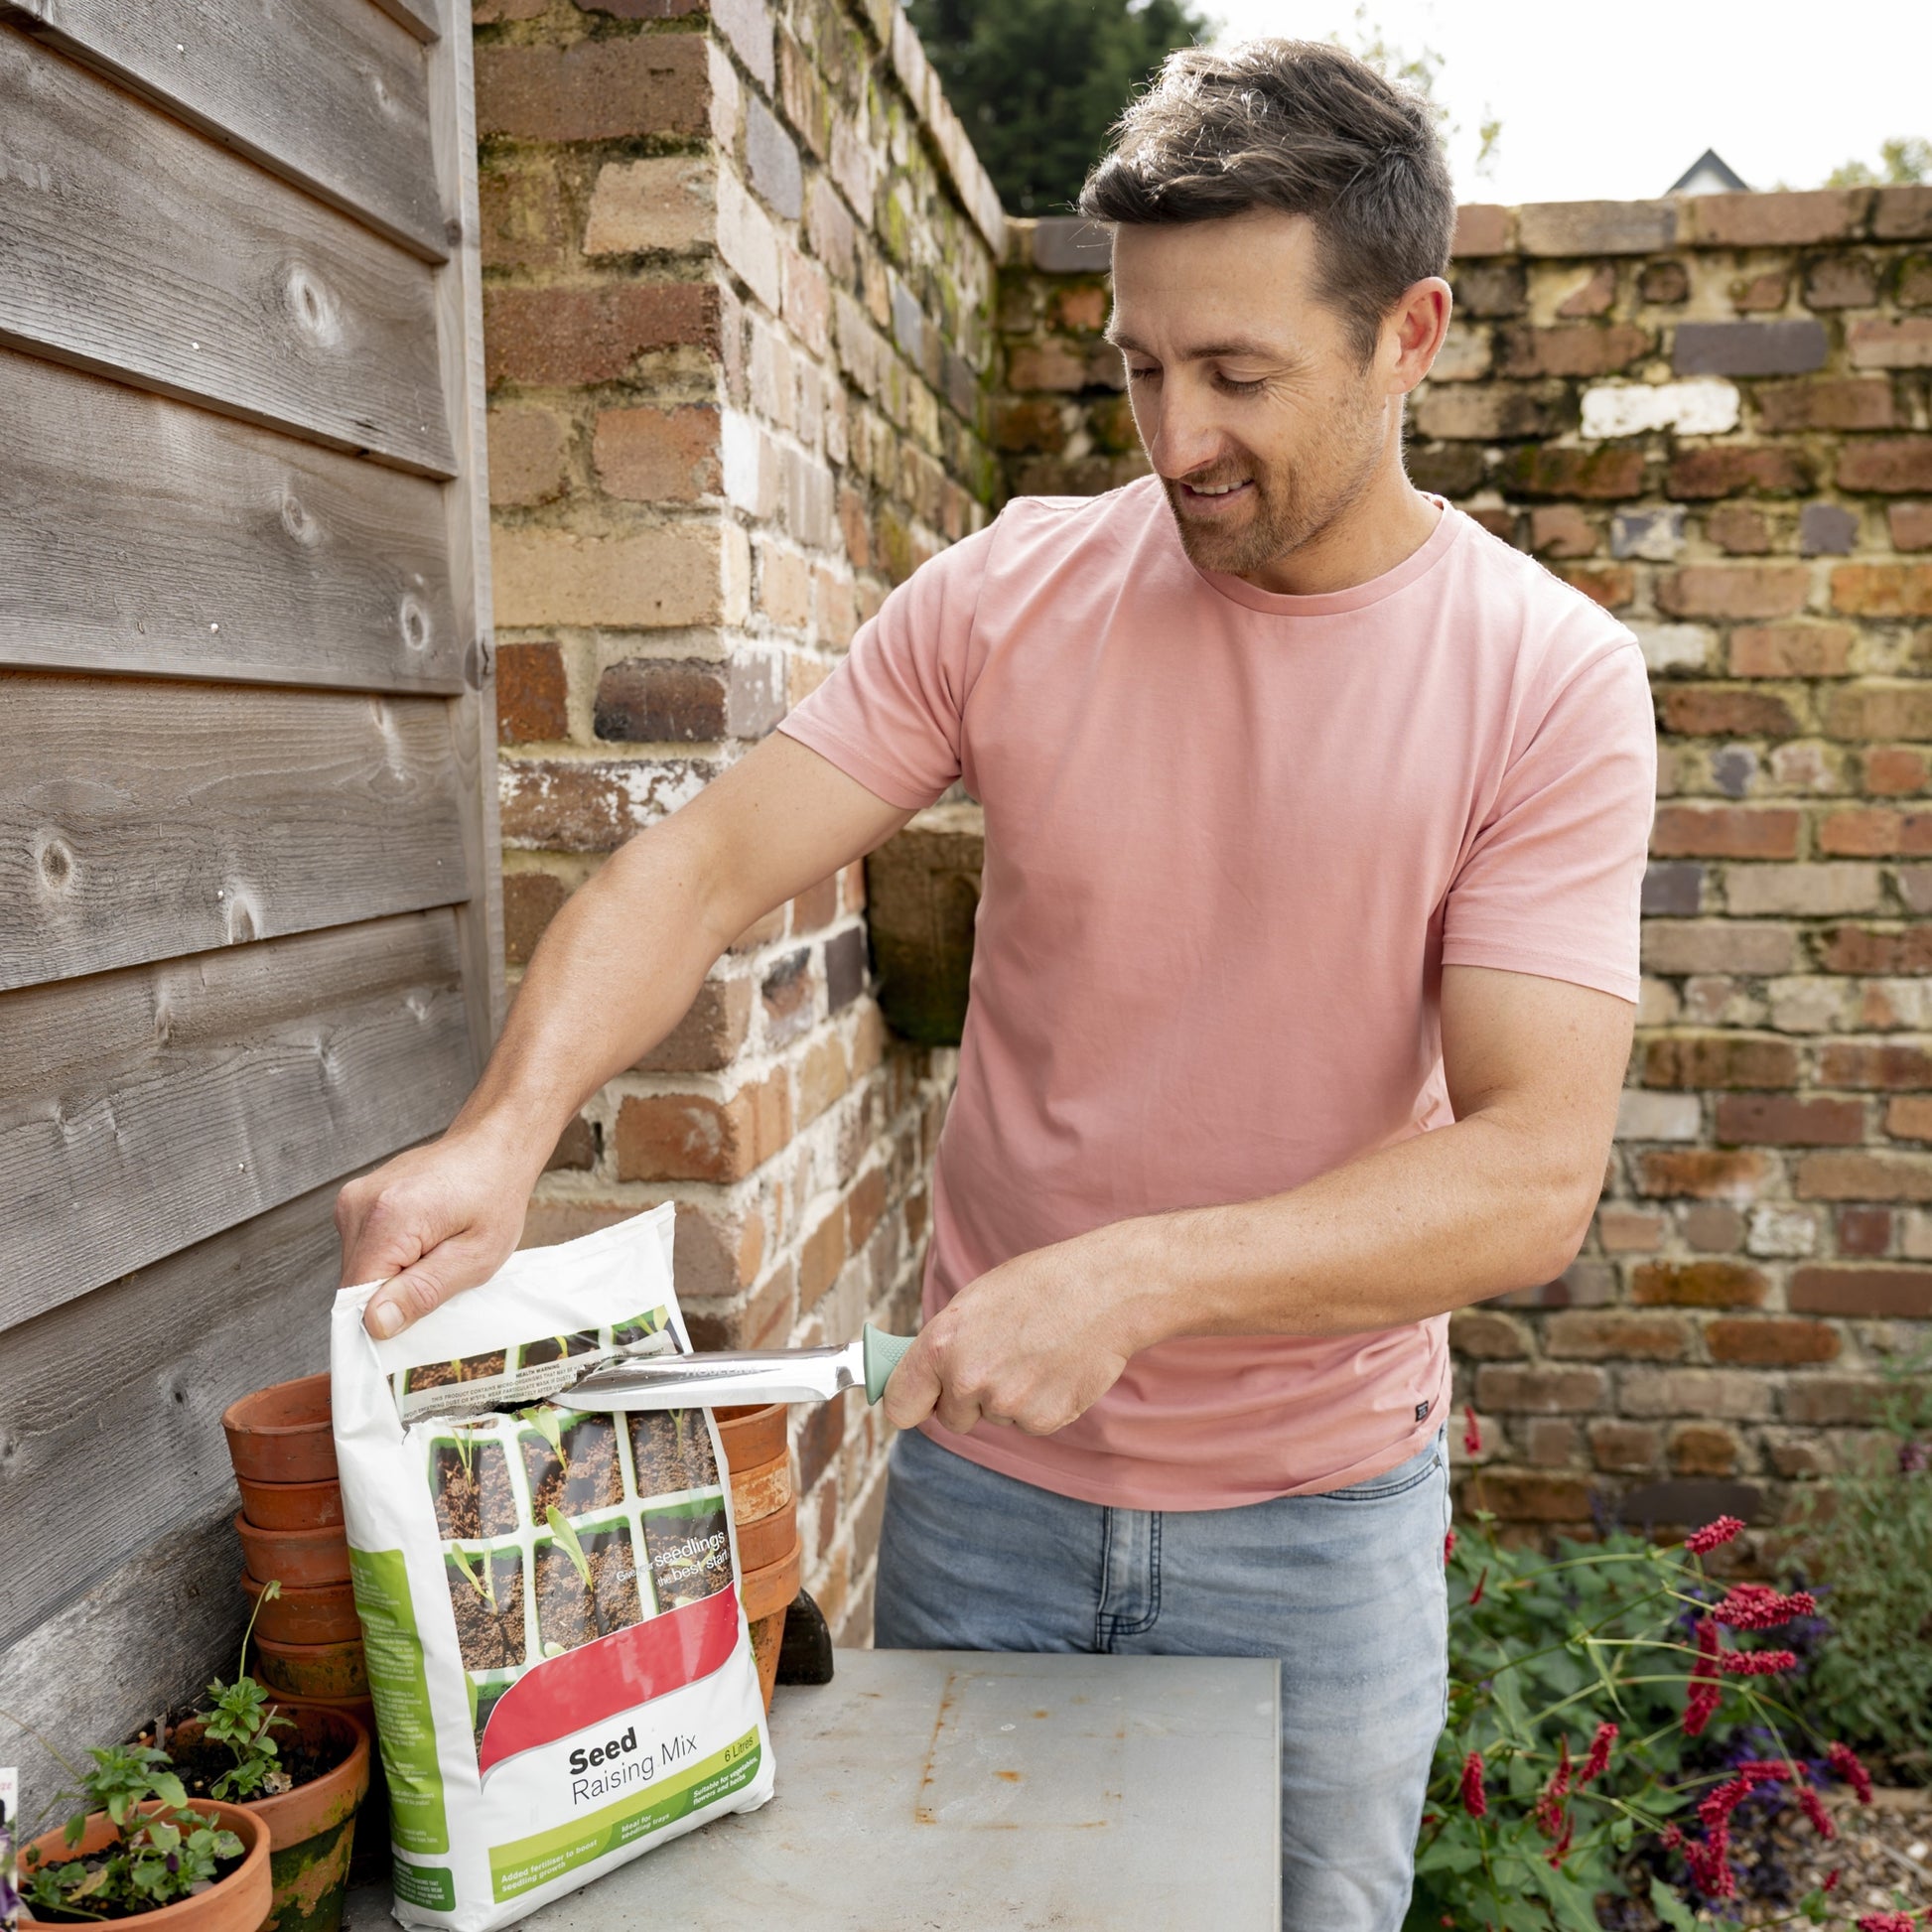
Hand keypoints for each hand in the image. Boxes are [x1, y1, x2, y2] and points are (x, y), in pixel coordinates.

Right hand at [335, 1121, 544, 1338]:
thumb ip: (423, 1292)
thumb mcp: (475, 1257)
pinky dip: (390, 1254)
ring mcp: (354, 1198)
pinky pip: (364, 1247)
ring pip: (359, 1266)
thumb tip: (376, 1323)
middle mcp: (360, 1204)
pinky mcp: (356, 1200)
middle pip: (356, 1282)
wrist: (492, 1146)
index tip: (418, 1313)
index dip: (384, 1317)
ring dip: (393, 1272)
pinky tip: (422, 1236)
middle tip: (438, 1272)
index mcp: (388, 1218)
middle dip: (394, 1292)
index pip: (355, 1296)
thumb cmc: (494, 1196)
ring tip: (433, 1249)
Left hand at [881, 1229, 1158, 1436]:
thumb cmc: (1040, 1285)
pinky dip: (1040, 1403)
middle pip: (950, 1417)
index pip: (899, 1406)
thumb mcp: (974, 1302)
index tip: (923, 1399)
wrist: (1105, 1290)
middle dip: (968, 1398)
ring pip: (994, 1416)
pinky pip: (1028, 1422)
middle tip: (1000, 1359)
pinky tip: (1055, 1368)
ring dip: (1008, 1396)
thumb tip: (924, 1377)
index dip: (912, 1403)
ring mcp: (1006, 1405)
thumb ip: (944, 1345)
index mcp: (941, 1345)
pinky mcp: (1042, 1421)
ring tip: (1035, 1352)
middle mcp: (967, 1380)